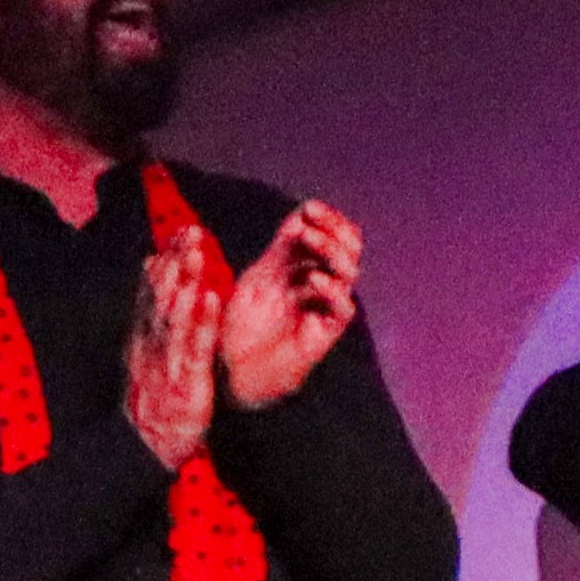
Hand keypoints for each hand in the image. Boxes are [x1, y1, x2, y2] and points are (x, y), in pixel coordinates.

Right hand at [127, 232, 223, 469]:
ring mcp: (167, 360)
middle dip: (177, 262)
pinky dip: (201, 321)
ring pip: (176, 315)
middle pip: (164, 295)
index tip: (183, 232)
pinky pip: (194, 347)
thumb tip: (152, 267)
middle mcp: (153, 343)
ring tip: (198, 254)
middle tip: (191, 232)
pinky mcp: (185, 380)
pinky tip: (211, 297)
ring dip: (187, 282)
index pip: (155, 290)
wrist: (144, 444)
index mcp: (146, 335)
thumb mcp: (148, 349)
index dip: (169, 260)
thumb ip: (152, 309)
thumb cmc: (153, 397)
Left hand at [220, 201, 361, 408]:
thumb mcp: (256, 279)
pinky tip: (313, 280)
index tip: (311, 208)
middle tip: (314, 222)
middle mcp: (318, 285)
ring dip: (333, 252)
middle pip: (349, 248)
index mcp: (302, 268)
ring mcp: (323, 309)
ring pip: (350, 273)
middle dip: (335, 229)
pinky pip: (342, 309)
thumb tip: (302, 216)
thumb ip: (280, 251)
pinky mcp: (323, 334)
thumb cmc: (237, 327)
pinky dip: (332, 290)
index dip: (328, 219)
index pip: (332, 234)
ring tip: (310, 241)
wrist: (229, 373)